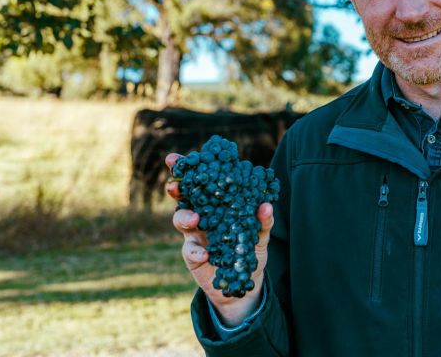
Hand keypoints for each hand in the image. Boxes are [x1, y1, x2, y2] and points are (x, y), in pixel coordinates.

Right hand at [164, 152, 274, 326]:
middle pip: (183, 196)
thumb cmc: (250, 248)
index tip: (176, 158)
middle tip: (174, 184)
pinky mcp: (193, 256)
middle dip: (176, 187)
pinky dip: (195, 250)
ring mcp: (195, 235)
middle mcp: (202, 215)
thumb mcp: (260, 234)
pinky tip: (205, 253)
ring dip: (184, 217)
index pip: (202, 181)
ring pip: (181, 220)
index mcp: (217, 203)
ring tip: (195, 218)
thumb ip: (263, 221)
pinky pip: (189, 250)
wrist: (244, 281)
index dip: (187, 169)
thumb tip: (266, 206)